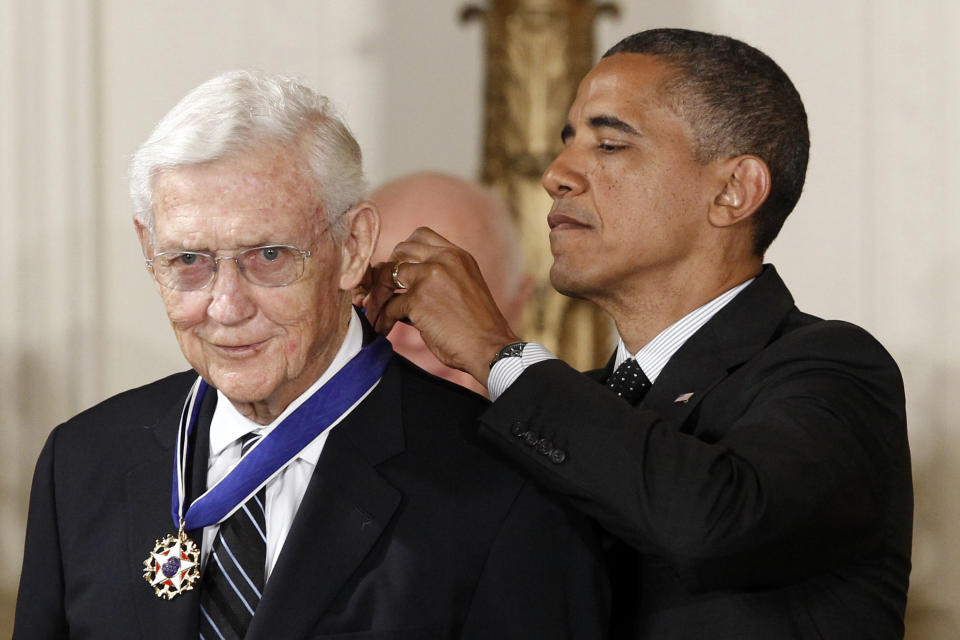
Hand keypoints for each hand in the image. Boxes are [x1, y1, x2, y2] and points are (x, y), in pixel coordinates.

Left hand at [358, 227, 519, 387]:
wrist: (491, 348)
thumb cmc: (478, 327)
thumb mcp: (463, 287)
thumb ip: (439, 277)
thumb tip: (402, 282)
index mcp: (458, 255)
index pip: (421, 236)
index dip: (404, 252)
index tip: (399, 271)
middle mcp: (445, 259)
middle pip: (400, 250)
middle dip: (387, 270)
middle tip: (383, 292)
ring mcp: (431, 276)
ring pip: (388, 275)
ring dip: (378, 295)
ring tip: (376, 312)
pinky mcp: (419, 299)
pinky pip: (390, 305)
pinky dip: (384, 318)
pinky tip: (384, 329)